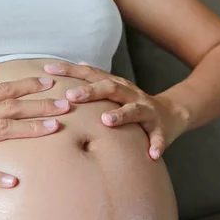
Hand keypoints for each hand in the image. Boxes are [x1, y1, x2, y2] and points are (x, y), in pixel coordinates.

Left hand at [44, 61, 188, 159]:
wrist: (172, 113)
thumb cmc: (133, 103)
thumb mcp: (114, 91)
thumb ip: (95, 80)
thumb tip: (76, 64)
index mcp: (115, 85)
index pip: (90, 74)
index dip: (69, 70)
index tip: (48, 69)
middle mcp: (130, 94)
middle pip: (110, 88)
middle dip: (91, 91)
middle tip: (71, 96)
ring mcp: (146, 110)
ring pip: (134, 110)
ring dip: (120, 115)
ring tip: (107, 121)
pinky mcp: (160, 129)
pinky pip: (158, 137)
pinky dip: (155, 145)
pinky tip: (151, 154)